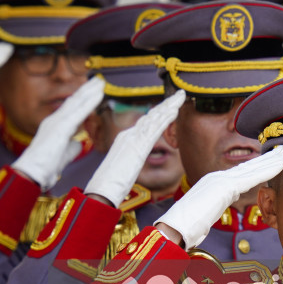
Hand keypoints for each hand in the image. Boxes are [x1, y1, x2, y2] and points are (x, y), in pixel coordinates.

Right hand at [13, 78, 104, 189]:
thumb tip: (79, 143)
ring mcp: (56, 121)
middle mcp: (54, 120)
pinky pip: (79, 111)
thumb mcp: (64, 153)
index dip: (82, 99)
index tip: (92, 91)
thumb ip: (72, 146)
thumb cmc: (46, 166)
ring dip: (89, 91)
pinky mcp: (61, 127)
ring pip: (76, 102)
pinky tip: (99, 94)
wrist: (32, 172)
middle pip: (73, 101)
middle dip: (86, 89)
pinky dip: (90, 102)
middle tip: (98, 80)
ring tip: (100, 81)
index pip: (71, 109)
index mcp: (54, 126)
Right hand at [84, 89, 184, 204]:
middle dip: (166, 104)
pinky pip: (155, 129)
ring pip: (154, 118)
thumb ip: (130, 159)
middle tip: (179, 95)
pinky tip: (174, 111)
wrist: (102, 189)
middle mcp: (129, 135)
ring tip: (180, 97)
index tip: (169, 106)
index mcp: (125, 139)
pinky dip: (165, 118)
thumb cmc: (111, 183)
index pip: (145, 122)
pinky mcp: (138, 146)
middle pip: (150, 116)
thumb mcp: (123, 167)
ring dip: (169, 107)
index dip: (158, 113)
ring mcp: (133, 139)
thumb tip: (135, 159)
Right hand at [156, 146, 282, 248]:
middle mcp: (217, 178)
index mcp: (213, 184)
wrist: (174, 229)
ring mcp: (220, 180)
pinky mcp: (224, 187)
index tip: (270, 162)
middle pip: (248, 166)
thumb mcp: (204, 216)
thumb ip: (214, 208)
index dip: (257, 166)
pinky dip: (267, 171)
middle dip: (267, 159)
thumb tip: (219, 209)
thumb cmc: (186, 228)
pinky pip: (251, 177)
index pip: (240, 173)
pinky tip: (279, 167)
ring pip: (252, 168)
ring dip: (271, 161)